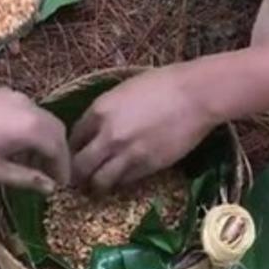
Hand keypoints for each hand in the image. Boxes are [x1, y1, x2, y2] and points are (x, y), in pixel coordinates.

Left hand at [0, 86, 68, 193]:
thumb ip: (26, 178)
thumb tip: (50, 187)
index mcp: (30, 126)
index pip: (60, 148)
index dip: (64, 169)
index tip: (62, 186)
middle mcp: (29, 107)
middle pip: (56, 130)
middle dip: (59, 152)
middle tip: (52, 175)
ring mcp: (14, 96)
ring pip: (42, 119)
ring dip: (45, 140)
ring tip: (33, 162)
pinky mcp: (1, 92)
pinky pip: (27, 111)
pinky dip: (31, 128)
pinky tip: (16, 144)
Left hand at [70, 66, 216, 192]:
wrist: (196, 95)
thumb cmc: (163, 84)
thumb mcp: (123, 90)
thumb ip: (105, 111)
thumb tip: (96, 127)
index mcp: (99, 111)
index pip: (73, 139)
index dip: (73, 149)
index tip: (78, 153)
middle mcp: (108, 135)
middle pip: (79, 166)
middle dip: (77, 174)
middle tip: (81, 178)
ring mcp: (127, 153)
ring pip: (99, 181)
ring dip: (97, 184)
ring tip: (100, 184)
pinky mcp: (147, 166)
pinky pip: (125, 181)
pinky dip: (121, 182)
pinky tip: (124, 176)